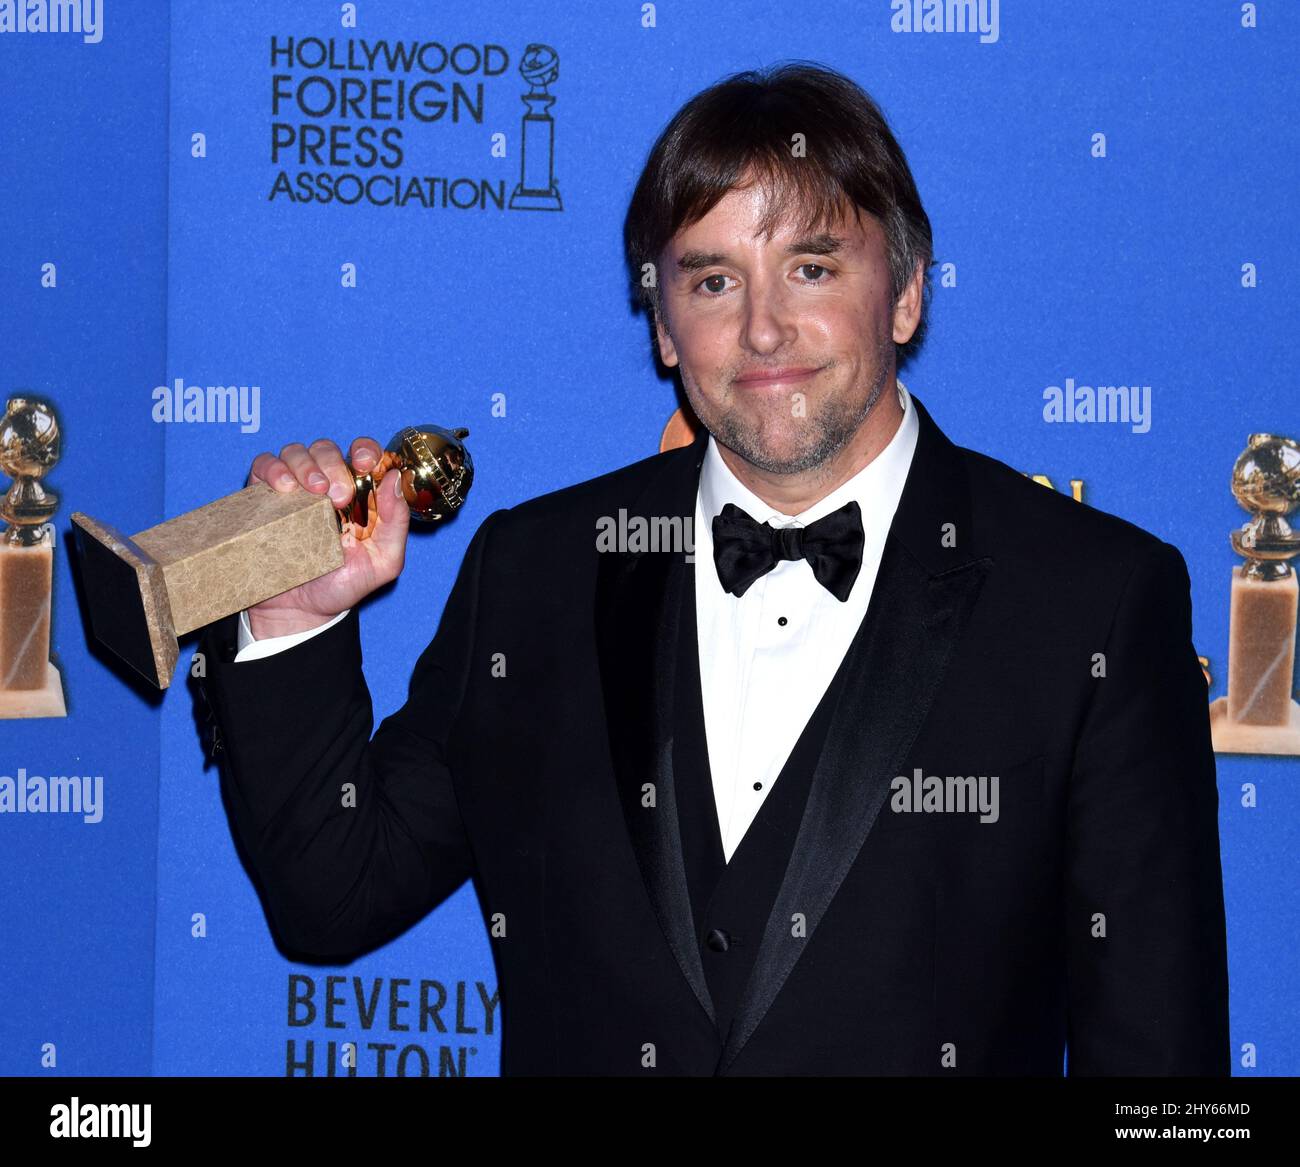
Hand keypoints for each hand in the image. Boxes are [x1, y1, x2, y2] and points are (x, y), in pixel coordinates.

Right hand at [244, 437, 409, 638]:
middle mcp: (326, 485)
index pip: (363, 454)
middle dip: (334, 464)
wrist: (300, 611)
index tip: (365, 463)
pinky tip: (282, 489)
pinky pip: (263, 466)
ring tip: (312, 491)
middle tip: (338, 495)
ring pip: (296, 452)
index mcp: (359, 494)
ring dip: (305, 464)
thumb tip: (395, 479)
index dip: (366, 450)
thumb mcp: (383, 561)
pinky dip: (272, 469)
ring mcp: (294, 489)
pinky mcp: (264, 498)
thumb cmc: (343, 585)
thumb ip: (396, 522)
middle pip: (327, 449)